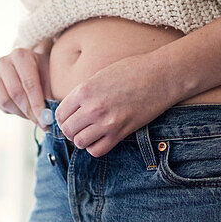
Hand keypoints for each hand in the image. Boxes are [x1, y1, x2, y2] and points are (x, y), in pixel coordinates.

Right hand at [0, 43, 53, 128]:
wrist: (31, 64)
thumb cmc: (44, 70)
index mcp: (21, 56)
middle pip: (16, 93)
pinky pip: (1, 105)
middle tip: (42, 123)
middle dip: (30, 111)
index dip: (37, 104)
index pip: (29, 83)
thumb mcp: (51, 76)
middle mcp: (5, 62)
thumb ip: (50, 93)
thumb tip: (49, 117)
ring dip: (22, 113)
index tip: (46, 119)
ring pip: (6, 101)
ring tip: (35, 117)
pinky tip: (26, 111)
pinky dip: (14, 112)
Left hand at [54, 50, 175, 156]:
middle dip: (70, 130)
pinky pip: (97, 150)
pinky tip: (101, 138)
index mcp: (84, 90)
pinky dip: (95, 147)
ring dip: (82, 139)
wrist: (161, 76)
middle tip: (79, 127)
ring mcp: (106, 122)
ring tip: (90, 132)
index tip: (70, 118)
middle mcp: (92, 108)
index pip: (60, 114)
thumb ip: (84, 92)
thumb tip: (72, 108)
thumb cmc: (133, 71)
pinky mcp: (121, 132)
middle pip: (67, 130)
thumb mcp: (101, 76)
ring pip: (79, 142)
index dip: (63, 118)